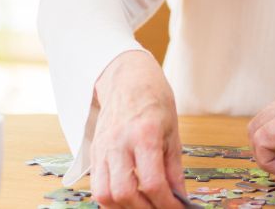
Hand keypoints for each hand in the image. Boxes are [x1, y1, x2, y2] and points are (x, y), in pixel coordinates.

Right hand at [90, 50, 185, 208]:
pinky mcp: (94, 153)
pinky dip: (112, 199)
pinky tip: (128, 198)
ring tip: (143, 206)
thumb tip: (180, 197)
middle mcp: (119, 143)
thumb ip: (174, 168)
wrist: (127, 79)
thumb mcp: (172, 132)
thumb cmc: (154, 101)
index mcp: (144, 135)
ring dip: (124, 208)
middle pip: (124, 193)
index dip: (165, 203)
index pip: (152, 182)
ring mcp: (103, 149)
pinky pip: (97, 186)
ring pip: (104, 194)